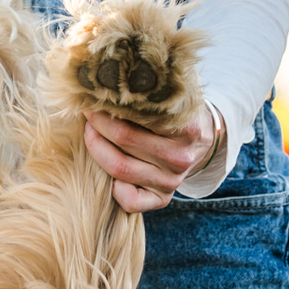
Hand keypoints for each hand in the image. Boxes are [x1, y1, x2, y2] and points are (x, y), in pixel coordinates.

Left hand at [82, 108, 224, 212]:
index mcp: (186, 129)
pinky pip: (130, 201)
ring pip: (120, 167)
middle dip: (98, 123)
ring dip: (96, 148)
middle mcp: (180, 157)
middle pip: (124, 138)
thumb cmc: (176, 116)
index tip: (94, 96)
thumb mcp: (171, 100)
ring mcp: (171, 181)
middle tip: (88, 111)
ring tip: (90, 131)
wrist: (200, 141)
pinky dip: (113, 188)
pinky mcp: (163, 199)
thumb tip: (105, 87)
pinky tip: (108, 172)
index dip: (110, 105)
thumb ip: (148, 96)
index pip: (139, 115)